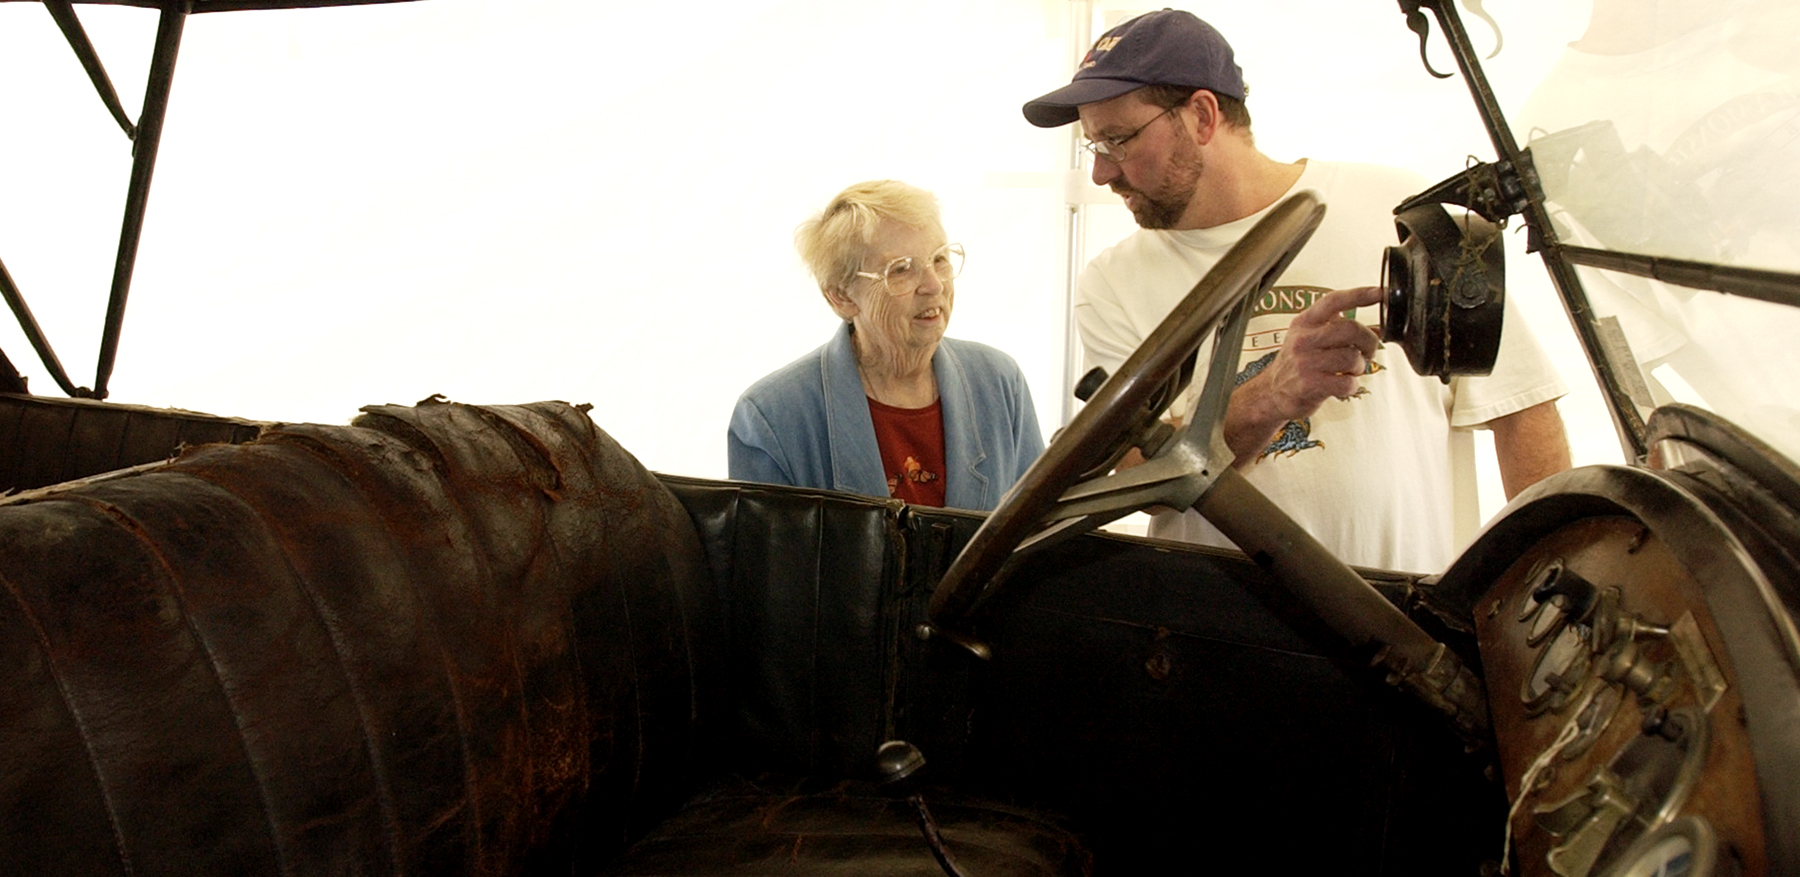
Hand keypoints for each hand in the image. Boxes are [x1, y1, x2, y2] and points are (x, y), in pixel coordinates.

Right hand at [1225, 286, 1383, 462]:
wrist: (1272, 392)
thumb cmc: (1298, 364)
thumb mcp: (1309, 337)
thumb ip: (1337, 328)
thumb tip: (1376, 328)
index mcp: (1304, 322)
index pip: (1334, 301)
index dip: (1360, 295)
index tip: (1380, 293)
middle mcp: (1303, 339)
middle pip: (1351, 329)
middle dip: (1369, 341)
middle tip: (1368, 352)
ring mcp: (1305, 362)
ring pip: (1352, 357)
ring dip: (1359, 367)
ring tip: (1350, 371)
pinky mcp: (1310, 384)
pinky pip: (1347, 382)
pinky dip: (1352, 385)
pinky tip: (1343, 385)